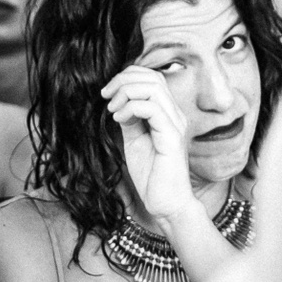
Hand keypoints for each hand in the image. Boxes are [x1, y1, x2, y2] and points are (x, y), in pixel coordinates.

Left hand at [101, 66, 194, 222]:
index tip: (107, 94)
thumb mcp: (134, 140)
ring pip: (153, 88)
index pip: (151, 78)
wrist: (166, 204)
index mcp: (168, 114)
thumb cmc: (152, 176)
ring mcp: (176, 124)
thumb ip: (129, 119)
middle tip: (105, 97)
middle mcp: (175, 115)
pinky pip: (152, 109)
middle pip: (152, 77)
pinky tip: (119, 121)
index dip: (127, 77)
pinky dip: (130, 109)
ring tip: (113, 111)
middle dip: (123, 80)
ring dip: (126, 93)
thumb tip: (118, 102)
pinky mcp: (172, 137)